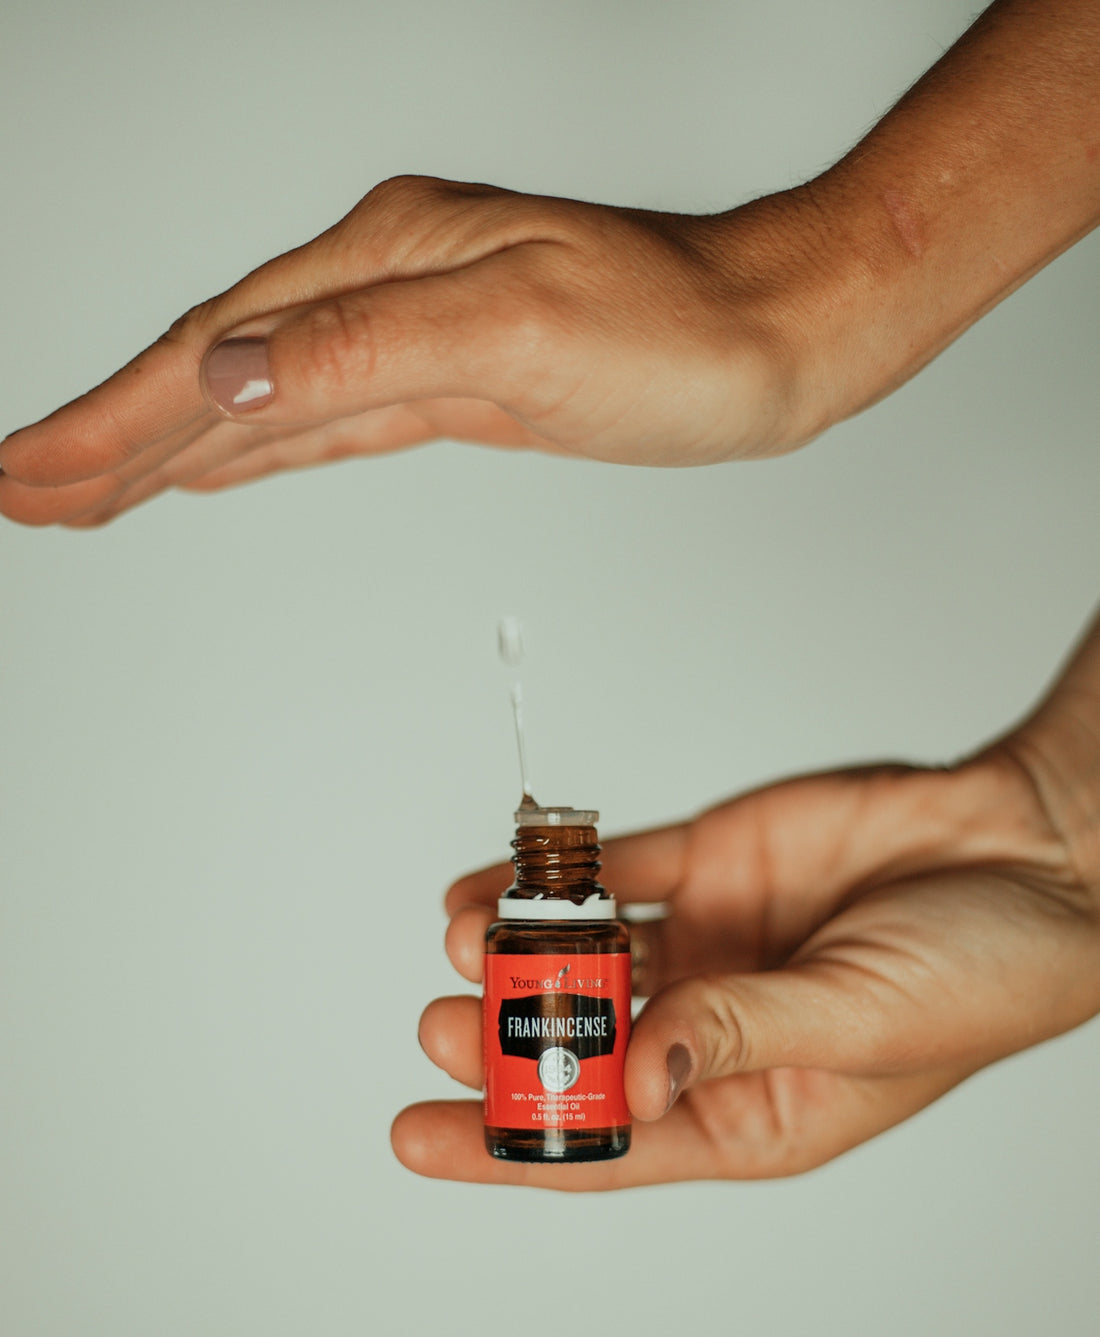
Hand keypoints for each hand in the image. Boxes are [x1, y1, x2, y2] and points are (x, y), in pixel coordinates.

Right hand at [0, 178, 833, 527]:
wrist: (772, 340)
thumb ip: (364, 347)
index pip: (214, 351)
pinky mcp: (448, 382)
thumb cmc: (682, 328)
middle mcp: (386, 286)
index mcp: (386, 259)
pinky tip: (215, 465)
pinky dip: (254, 449)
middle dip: (111, 438)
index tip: (34, 472)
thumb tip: (225, 374)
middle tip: (24, 490)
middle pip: (213, 371)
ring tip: (87, 487)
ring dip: (165, 447)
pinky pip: (323, 422)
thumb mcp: (520, 329)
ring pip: (259, 402)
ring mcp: (413, 333)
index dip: (115, 420)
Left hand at [393, 669, 1099, 1188]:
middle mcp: (713, 1028)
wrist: (1027, 852)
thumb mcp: (858, 1026)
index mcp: (752, 1106)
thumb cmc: (979, 972)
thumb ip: (738, 1036)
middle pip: (579, 1045)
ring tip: (464, 944)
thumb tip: (632, 1076)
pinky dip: (551, 880)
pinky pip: (609, 876)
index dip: (508, 1145)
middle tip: (440, 1026)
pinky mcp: (706, 866)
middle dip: (502, 1042)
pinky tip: (492, 886)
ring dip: (517, 953)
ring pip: (583, 956)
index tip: (417, 1134)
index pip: (609, 1141)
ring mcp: (705, 943)